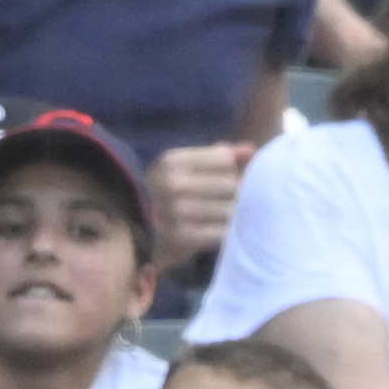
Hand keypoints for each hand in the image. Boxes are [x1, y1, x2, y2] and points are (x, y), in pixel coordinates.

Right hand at [149, 141, 255, 269]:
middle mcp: (173, 183)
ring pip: (230, 209)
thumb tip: (251, 150)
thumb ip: (219, 156)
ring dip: (233, 215)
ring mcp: (177, 211)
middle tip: (227, 202)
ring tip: (223, 218)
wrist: (137, 234)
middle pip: (231, 184)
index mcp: (172, 160)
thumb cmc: (170, 195)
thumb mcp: (185, 169)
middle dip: (236, 194)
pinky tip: (219, 232)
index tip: (226, 178)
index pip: (225, 159)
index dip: (232, 170)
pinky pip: (223, 232)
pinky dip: (227, 233)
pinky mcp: (183, 238)